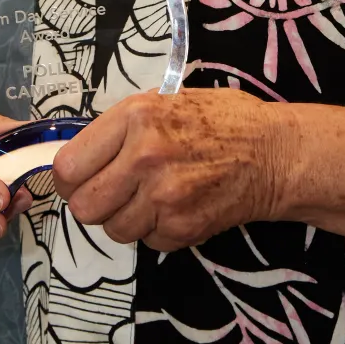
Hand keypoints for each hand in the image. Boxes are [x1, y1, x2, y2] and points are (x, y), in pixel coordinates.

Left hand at [52, 88, 284, 250]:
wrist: (275, 153)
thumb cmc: (223, 121)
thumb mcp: (166, 102)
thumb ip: (123, 128)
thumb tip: (83, 155)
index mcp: (136, 117)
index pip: (68, 166)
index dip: (69, 179)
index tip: (79, 180)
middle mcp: (144, 156)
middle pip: (84, 207)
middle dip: (94, 204)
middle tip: (113, 195)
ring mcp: (164, 196)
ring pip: (114, 230)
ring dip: (128, 219)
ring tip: (154, 198)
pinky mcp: (183, 228)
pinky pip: (148, 241)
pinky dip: (159, 231)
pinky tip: (179, 207)